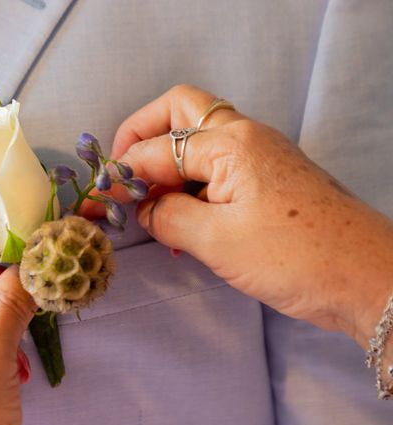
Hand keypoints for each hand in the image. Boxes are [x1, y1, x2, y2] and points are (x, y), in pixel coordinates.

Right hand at [82, 85, 392, 347]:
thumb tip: (142, 206)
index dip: (120, 176)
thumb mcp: (217, 241)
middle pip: (179, 110)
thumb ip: (167, 216)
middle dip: (141, 136)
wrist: (366, 279)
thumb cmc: (293, 258)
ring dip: (166, 162)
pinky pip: (217, 165)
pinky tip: (182, 220)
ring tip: (149, 205)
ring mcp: (259, 154)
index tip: (95, 203)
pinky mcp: (268, 177)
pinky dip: (191, 182)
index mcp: (230, 143)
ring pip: (198, 136)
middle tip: (122, 174)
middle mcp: (244, 136)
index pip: (156, 150)